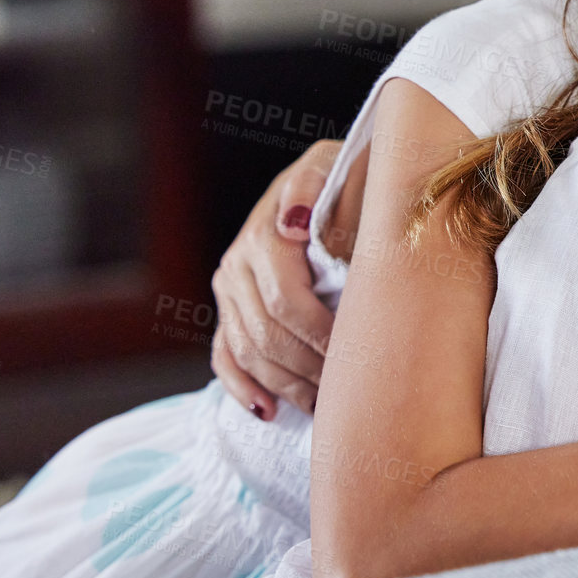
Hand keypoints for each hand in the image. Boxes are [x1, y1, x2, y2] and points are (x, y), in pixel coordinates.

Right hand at [210, 140, 341, 419]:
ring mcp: (228, 290)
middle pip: (266, 334)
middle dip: (307, 367)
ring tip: (322, 406)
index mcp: (263, 235)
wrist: (328, 177)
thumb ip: (314, 186)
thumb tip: (293, 222)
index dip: (319, 334)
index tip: (355, 354)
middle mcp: (237, 264)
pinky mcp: (228, 308)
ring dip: (284, 384)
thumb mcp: (334, 167)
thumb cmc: (344, 177)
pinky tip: (268, 411)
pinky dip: (242, 387)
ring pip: (247, 351)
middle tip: (345, 389)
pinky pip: (223, 356)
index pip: (286, 301)